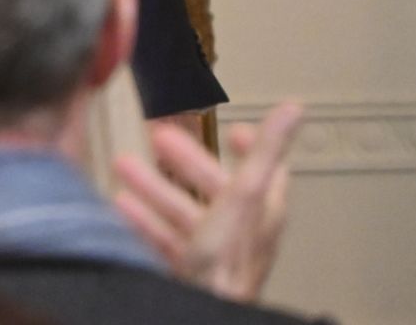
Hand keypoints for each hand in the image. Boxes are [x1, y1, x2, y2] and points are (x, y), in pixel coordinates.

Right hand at [111, 101, 304, 303]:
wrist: (197, 312)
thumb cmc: (224, 264)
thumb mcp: (242, 197)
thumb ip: (262, 154)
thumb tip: (293, 110)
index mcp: (261, 211)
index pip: (267, 170)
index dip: (254, 146)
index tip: (236, 129)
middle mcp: (241, 232)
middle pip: (215, 187)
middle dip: (185, 160)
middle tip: (160, 138)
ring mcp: (215, 253)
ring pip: (184, 212)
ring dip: (155, 187)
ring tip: (125, 167)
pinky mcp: (189, 270)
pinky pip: (163, 239)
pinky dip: (144, 221)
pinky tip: (122, 209)